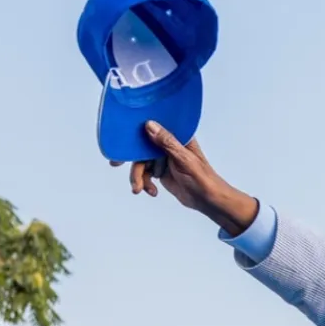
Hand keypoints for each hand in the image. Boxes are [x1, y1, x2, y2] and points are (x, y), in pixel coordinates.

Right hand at [111, 121, 258, 234]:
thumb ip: (167, 143)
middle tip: (116, 163)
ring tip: (139, 189)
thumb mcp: (184, 159)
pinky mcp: (160, 171)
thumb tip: (150, 125)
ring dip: (137, 176)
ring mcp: (163, 158)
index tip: (123, 136)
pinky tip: (152, 192)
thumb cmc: (203, 178)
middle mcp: (169, 145)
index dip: (137, 130)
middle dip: (131, 157)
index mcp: (178, 137)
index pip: (155, 127)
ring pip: (141, 162)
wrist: (208, 200)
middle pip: (142, 146)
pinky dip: (144, 183)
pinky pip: (144, 174)